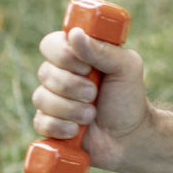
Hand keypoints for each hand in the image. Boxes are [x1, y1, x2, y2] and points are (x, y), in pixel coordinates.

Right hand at [31, 27, 150, 170]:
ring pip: (41, 98)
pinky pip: (40, 122)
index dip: (64, 57)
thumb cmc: (128, 98)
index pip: (50, 45)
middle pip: (44, 72)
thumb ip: (103, 50)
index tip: (88, 68)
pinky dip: (60, 127)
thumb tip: (74, 34)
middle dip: (74, 87)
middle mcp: (59, 75)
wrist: (131, 137)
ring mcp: (52, 100)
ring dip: (71, 109)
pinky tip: (76, 130)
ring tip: (91, 115)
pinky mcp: (49, 124)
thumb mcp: (126, 68)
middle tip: (95, 94)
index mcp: (75, 56)